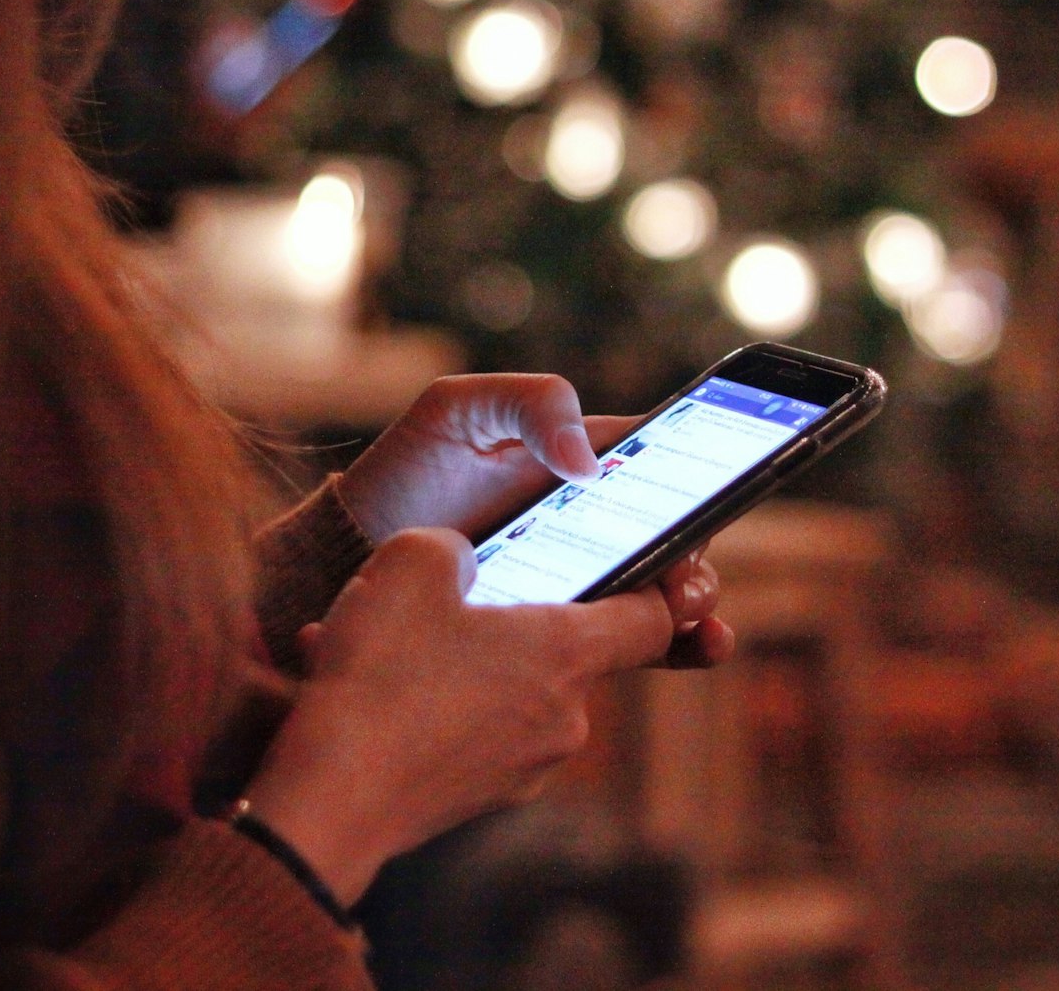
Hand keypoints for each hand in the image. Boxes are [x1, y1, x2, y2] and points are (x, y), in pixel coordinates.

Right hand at [246, 528, 702, 903]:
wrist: (329, 801)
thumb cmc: (380, 676)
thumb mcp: (411, 563)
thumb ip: (455, 547)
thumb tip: (462, 564)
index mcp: (567, 653)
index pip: (654, 620)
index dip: (669, 591)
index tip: (680, 574)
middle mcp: (564, 718)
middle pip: (569, 653)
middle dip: (518, 620)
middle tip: (459, 597)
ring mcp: (523, 769)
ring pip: (509, 692)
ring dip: (463, 663)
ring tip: (384, 645)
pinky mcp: (477, 801)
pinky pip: (470, 734)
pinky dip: (434, 708)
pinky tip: (370, 689)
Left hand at [334, 373, 734, 665]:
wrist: (350, 552)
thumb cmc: (408, 466)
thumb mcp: (460, 408)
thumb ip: (530, 404)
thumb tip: (594, 462)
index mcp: (585, 462)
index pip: (666, 467)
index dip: (701, 486)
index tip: (708, 513)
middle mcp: (594, 522)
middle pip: (675, 540)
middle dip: (698, 563)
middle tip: (687, 585)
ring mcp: (580, 580)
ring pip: (660, 597)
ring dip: (696, 612)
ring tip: (699, 628)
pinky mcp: (555, 632)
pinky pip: (624, 643)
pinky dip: (669, 650)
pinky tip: (692, 652)